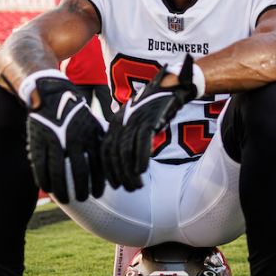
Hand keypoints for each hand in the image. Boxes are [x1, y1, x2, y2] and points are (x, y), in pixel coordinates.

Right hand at [26, 77, 106, 203]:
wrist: (50, 93)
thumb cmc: (75, 112)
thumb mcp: (93, 124)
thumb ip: (101, 143)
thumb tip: (111, 164)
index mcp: (89, 135)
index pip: (97, 165)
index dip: (98, 182)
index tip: (98, 194)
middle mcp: (74, 139)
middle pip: (79, 172)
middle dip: (81, 189)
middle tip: (82, 199)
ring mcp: (55, 141)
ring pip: (58, 172)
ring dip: (62, 189)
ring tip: (65, 199)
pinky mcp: (38, 141)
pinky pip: (40, 165)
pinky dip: (44, 179)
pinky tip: (47, 188)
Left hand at [103, 55, 199, 190]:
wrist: (169, 87)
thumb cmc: (153, 107)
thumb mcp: (136, 121)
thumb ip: (129, 138)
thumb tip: (129, 162)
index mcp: (115, 122)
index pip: (105, 150)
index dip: (108, 170)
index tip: (114, 185)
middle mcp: (121, 121)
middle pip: (114, 154)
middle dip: (120, 175)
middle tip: (129, 188)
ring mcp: (134, 120)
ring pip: (126, 151)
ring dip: (130, 171)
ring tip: (137, 184)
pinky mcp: (148, 119)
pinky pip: (141, 143)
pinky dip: (141, 158)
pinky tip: (143, 170)